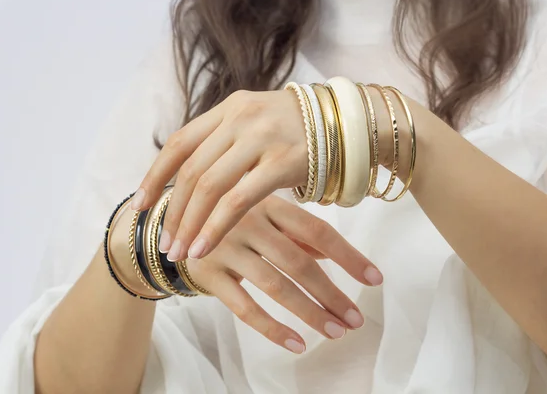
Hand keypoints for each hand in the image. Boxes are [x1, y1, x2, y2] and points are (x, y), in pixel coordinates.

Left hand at [133, 89, 307, 260]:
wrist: (351, 124)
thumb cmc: (301, 131)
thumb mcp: (258, 123)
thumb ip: (227, 142)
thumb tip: (194, 178)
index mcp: (229, 108)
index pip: (179, 142)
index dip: (155, 175)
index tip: (141, 204)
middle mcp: (240, 118)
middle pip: (191, 169)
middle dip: (172, 210)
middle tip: (162, 241)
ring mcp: (260, 138)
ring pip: (209, 187)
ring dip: (188, 224)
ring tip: (178, 253)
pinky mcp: (282, 162)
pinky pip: (238, 201)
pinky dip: (215, 227)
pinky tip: (204, 247)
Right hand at [186, 195, 382, 352]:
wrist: (171, 226)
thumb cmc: (229, 221)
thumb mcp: (263, 217)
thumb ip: (296, 234)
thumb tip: (333, 257)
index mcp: (268, 203)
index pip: (318, 230)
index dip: (348, 256)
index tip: (375, 278)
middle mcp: (247, 221)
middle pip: (299, 262)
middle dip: (331, 294)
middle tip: (355, 319)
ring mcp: (225, 246)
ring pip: (275, 286)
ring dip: (309, 313)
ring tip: (334, 332)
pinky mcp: (208, 272)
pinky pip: (244, 306)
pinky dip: (271, 328)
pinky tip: (295, 343)